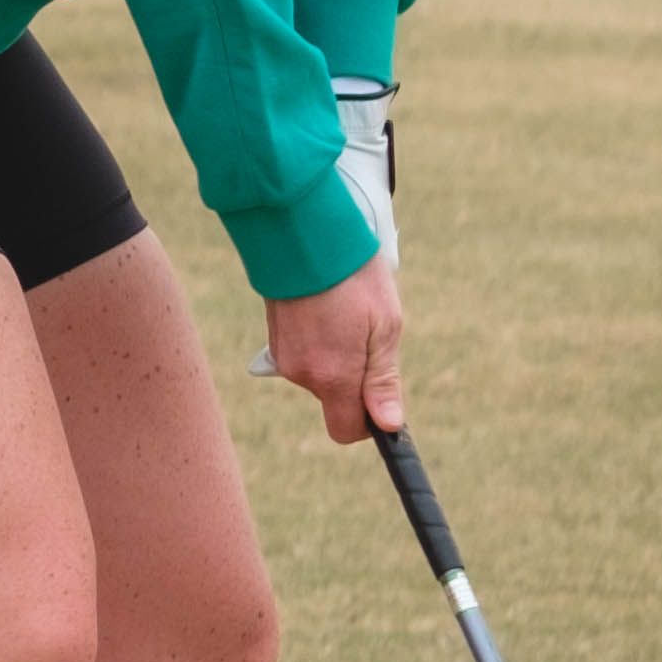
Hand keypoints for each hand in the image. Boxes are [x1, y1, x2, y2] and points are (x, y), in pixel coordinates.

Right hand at [258, 262, 403, 446]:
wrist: (303, 232)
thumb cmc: (352, 276)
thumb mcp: (385, 325)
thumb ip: (383, 379)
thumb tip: (388, 424)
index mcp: (332, 375)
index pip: (345, 430)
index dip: (368, 422)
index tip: (381, 396)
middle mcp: (301, 373)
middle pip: (334, 399)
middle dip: (355, 379)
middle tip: (369, 334)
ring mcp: (282, 356)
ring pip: (320, 375)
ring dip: (337, 356)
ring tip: (346, 312)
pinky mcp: (273, 338)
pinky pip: (304, 355)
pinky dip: (319, 341)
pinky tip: (326, 308)